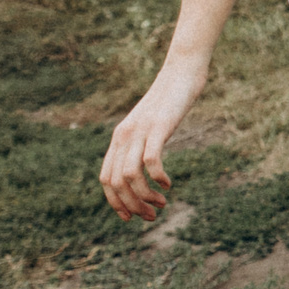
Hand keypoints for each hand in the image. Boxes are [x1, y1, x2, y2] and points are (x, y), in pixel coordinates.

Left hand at [99, 58, 205, 221]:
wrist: (182, 71)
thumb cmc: (170, 100)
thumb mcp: (151, 124)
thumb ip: (142, 142)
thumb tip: (143, 165)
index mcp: (119, 137)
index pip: (106, 179)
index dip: (116, 203)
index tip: (132, 218)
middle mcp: (124, 135)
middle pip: (116, 183)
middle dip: (132, 206)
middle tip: (152, 216)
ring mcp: (140, 130)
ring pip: (129, 176)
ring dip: (145, 197)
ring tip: (161, 204)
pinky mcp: (158, 126)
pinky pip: (150, 160)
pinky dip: (157, 177)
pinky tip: (169, 183)